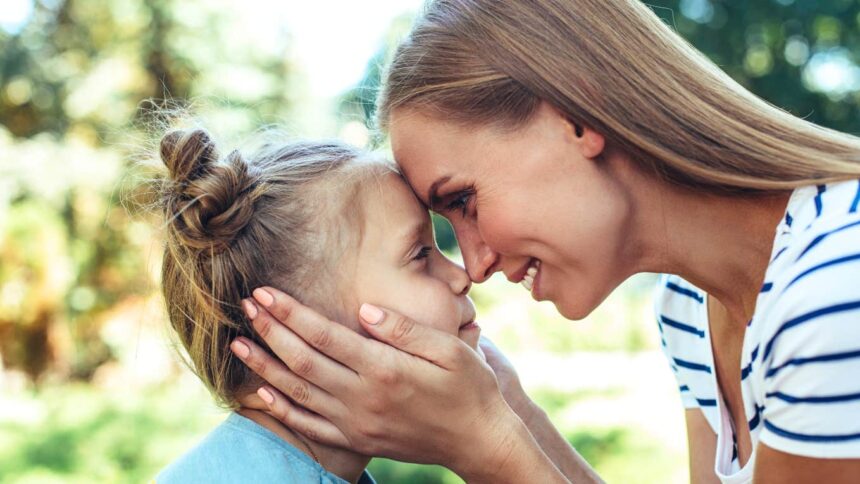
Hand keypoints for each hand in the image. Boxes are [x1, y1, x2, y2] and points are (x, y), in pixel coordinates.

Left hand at [229, 287, 546, 480]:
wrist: (479, 441)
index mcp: (384, 369)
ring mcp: (356, 422)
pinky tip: (260, 394)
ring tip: (238, 344)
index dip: (290, 312)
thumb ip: (404, 329)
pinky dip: (281, 409)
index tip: (265, 292)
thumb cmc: (470, 388)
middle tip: (244, 306)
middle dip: (270, 330)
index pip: (324, 335)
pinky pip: (309, 425)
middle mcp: (363, 397)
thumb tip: (365, 309)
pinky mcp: (357, 439)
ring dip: (265, 366)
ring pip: (298, 392)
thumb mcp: (449, 349)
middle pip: (302, 360)